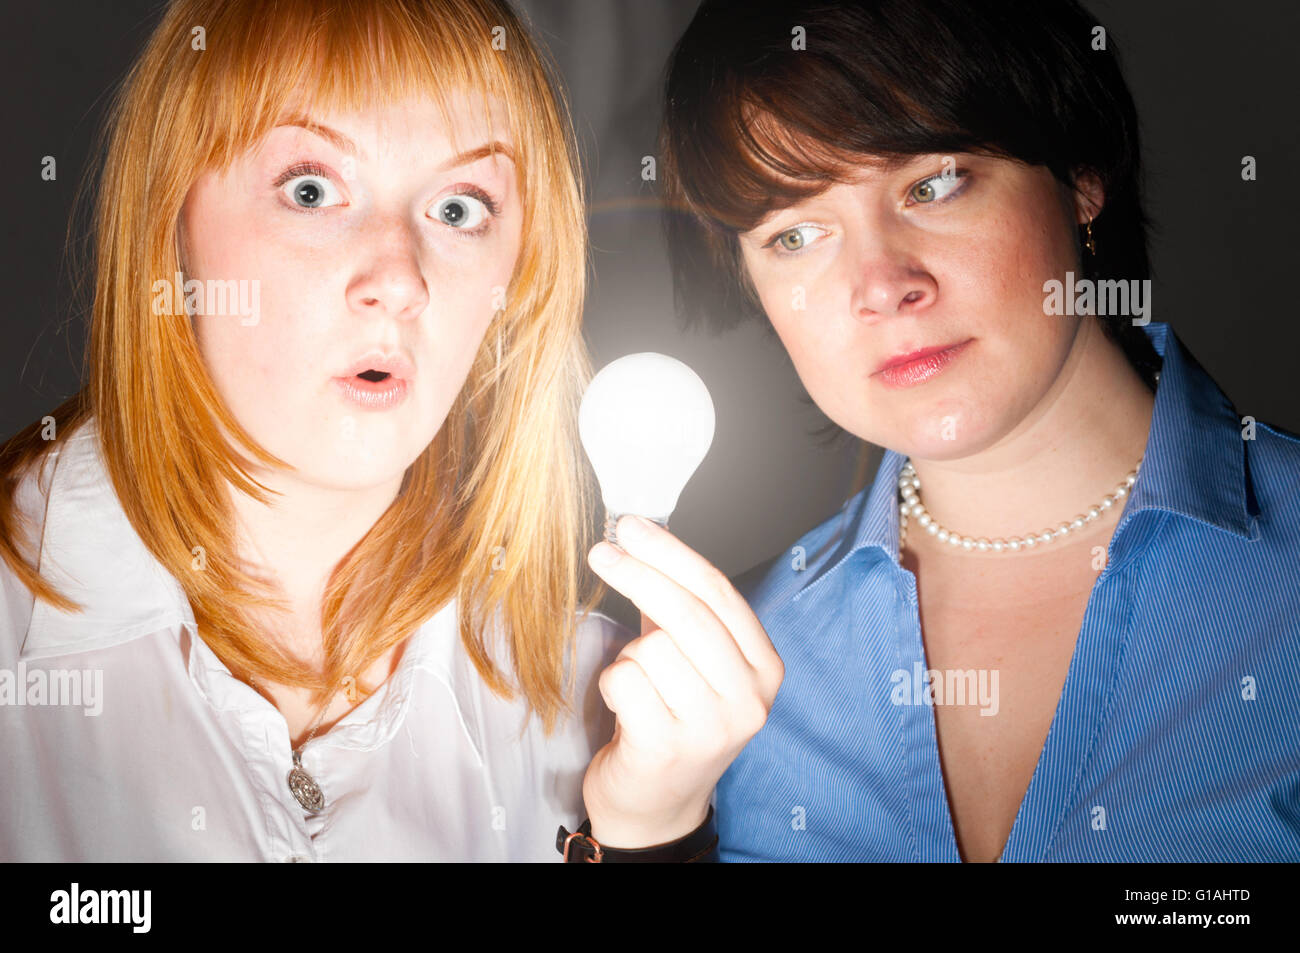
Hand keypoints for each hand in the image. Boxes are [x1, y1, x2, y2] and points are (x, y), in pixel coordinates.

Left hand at [581, 515, 783, 847]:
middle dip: (639, 574)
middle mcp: (750, 698)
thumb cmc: (671, 717)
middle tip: (601, 551)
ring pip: (652, 647)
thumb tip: (645, 536)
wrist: (656, 803)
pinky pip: (625, 680)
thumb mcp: (692, 660)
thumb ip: (680, 605)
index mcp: (764, 667)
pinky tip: (627, 709)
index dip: (671, 552)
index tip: (632, 527)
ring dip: (630, 657)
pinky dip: (614, 685)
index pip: (719, 592)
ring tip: (640, 686)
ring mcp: (713, 727)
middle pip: (688, 612)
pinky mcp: (668, 747)